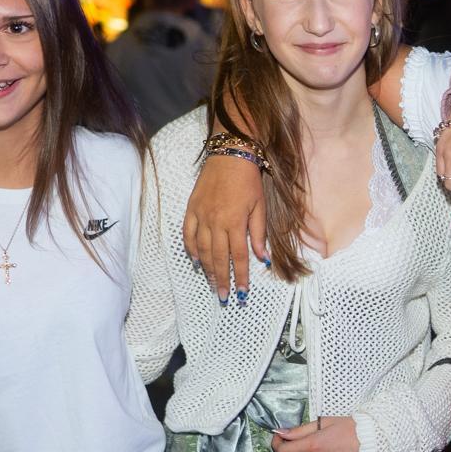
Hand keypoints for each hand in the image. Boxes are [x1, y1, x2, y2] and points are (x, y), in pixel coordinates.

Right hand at [183, 154, 268, 301]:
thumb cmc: (248, 180)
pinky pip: (188, 234)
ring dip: (207, 269)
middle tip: (223, 296)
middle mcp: (216, 222)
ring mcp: (201, 216)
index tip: (242, 293)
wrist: (229, 155)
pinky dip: (191, 249)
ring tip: (211, 282)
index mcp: (235, 222)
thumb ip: (259, 233)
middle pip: (218, 258)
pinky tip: (196, 261)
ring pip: (202, 249)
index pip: (239, 256)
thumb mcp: (260, 206)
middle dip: (222, 279)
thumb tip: (262, 258)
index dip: (241, 276)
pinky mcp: (191, 209)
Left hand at [271, 417, 360, 451]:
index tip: (279, 438)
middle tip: (305, 440)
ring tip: (323, 449)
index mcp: (314, 445)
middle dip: (293, 449)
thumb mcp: (325, 422)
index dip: (277, 444)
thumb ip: (300, 430)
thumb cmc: (352, 428)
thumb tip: (281, 433)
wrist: (376, 442)